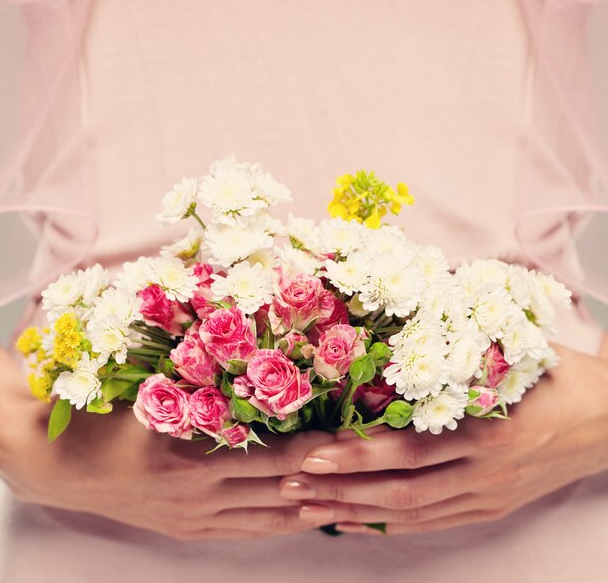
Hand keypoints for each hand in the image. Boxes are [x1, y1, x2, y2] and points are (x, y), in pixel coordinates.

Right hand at [0, 322, 333, 539]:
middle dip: (330, 482)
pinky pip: (246, 533)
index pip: (278, 455)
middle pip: (282, 492)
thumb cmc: (101, 414)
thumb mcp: (150, 387)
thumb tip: (254, 354)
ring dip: (312, 508)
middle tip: (374, 471)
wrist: (51, 462)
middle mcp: (199, 496)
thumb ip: (204, 376)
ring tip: (354, 500)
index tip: (360, 436)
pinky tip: (303, 516)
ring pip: (270, 520)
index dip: (323, 448)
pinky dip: (280, 524)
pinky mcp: (186, 530)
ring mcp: (194, 519)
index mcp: (193, 456)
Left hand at [278, 341, 607, 534]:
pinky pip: (433, 522)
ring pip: (412, 512)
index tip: (312, 452)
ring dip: (356, 510)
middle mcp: (485, 473)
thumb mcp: (513, 355)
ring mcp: (488, 497)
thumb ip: (458, 350)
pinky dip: (391, 523)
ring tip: (308, 506)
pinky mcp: (491, 508)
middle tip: (291, 483)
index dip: (358, 455)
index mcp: (488, 432)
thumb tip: (396, 326)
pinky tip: (355, 521)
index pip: (408, 449)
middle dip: (342, 488)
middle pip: (401, 488)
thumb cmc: (559, 378)